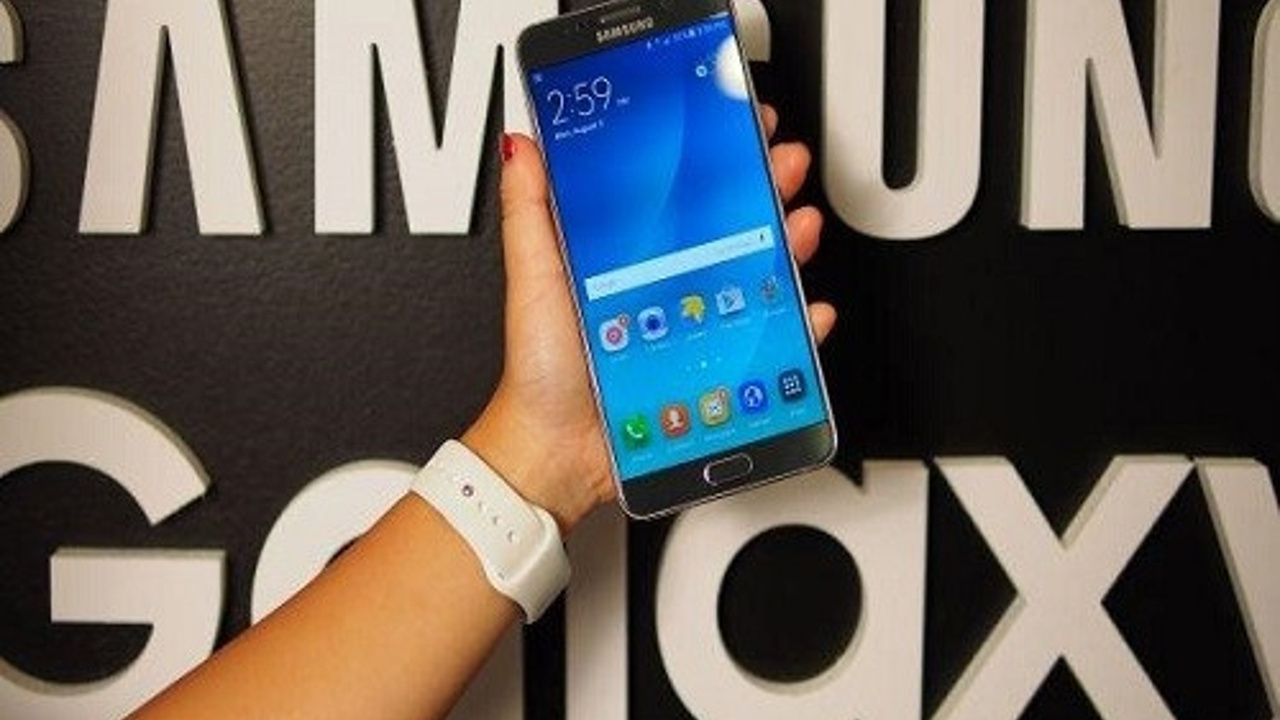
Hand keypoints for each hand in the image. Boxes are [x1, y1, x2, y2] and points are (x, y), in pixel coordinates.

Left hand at [463, 105, 834, 532]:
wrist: (558, 450)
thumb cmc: (543, 371)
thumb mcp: (534, 277)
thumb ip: (531, 211)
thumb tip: (522, 147)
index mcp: (629, 258)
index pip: (680, 196)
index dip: (712, 159)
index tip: (735, 125)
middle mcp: (669, 286)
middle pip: (728, 227)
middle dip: (764, 188)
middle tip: (782, 164)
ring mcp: (697, 325)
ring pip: (757, 277)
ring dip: (790, 246)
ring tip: (800, 225)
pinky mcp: (717, 367)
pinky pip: (770, 343)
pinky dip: (799, 329)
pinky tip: (809, 312)